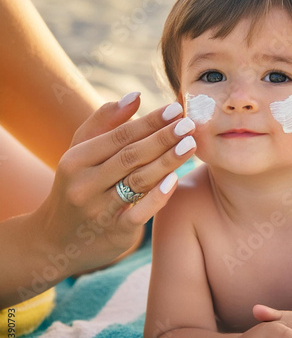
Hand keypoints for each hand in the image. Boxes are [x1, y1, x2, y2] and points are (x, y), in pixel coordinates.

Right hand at [31, 93, 195, 273]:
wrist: (56, 241)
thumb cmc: (77, 186)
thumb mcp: (80, 153)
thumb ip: (106, 122)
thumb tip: (136, 95)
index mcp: (76, 160)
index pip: (119, 136)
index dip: (150, 121)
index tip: (176, 108)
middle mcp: (84, 184)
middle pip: (131, 156)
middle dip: (163, 138)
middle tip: (189, 124)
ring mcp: (99, 210)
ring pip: (138, 181)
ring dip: (167, 161)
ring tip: (190, 145)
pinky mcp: (114, 233)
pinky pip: (139, 213)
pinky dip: (157, 196)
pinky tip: (175, 180)